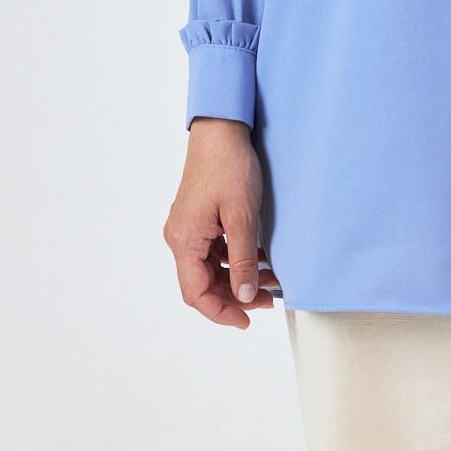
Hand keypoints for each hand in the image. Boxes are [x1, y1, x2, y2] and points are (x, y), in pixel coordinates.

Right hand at [162, 118, 280, 327]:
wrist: (221, 129)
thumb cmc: (229, 167)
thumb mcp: (242, 217)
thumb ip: (243, 260)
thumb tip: (246, 297)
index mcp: (185, 240)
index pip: (196, 293)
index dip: (221, 312)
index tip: (247, 321)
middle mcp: (180, 237)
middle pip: (201, 284)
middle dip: (234, 297)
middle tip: (266, 303)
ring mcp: (188, 227)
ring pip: (209, 268)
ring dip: (237, 278)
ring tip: (270, 281)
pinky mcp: (198, 218)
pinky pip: (213, 251)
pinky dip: (235, 259)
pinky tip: (259, 258)